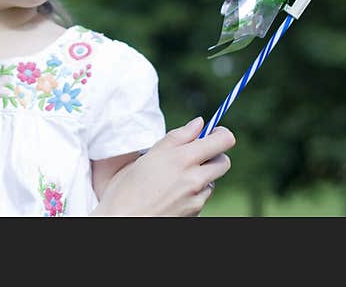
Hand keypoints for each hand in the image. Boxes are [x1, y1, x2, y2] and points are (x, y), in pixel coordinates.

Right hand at [91, 116, 234, 216]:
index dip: (221, 134)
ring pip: (211, 180)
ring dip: (201, 176)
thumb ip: (176, 138)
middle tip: (196, 154)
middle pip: (224, 161)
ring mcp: (196, 199)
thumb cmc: (126, 189)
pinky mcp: (195, 213)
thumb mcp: (148, 156)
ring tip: (174, 178)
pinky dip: (192, 193)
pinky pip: (201, 197)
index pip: (223, 141)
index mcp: (181, 158)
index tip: (213, 133)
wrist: (122, 222)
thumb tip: (199, 124)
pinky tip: (171, 194)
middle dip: (214, 155)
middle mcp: (194, 179)